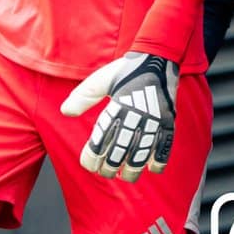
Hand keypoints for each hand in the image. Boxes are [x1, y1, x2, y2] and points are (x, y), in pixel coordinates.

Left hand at [61, 52, 177, 182]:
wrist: (158, 57)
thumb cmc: (126, 69)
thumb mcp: (100, 80)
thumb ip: (83, 96)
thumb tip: (65, 112)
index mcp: (118, 107)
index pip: (101, 141)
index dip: (92, 157)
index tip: (88, 164)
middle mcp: (136, 116)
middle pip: (119, 152)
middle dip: (109, 167)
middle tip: (105, 172)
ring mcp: (155, 120)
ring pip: (141, 154)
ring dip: (132, 170)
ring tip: (126, 176)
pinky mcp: (169, 121)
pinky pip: (165, 146)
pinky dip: (158, 160)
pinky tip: (151, 168)